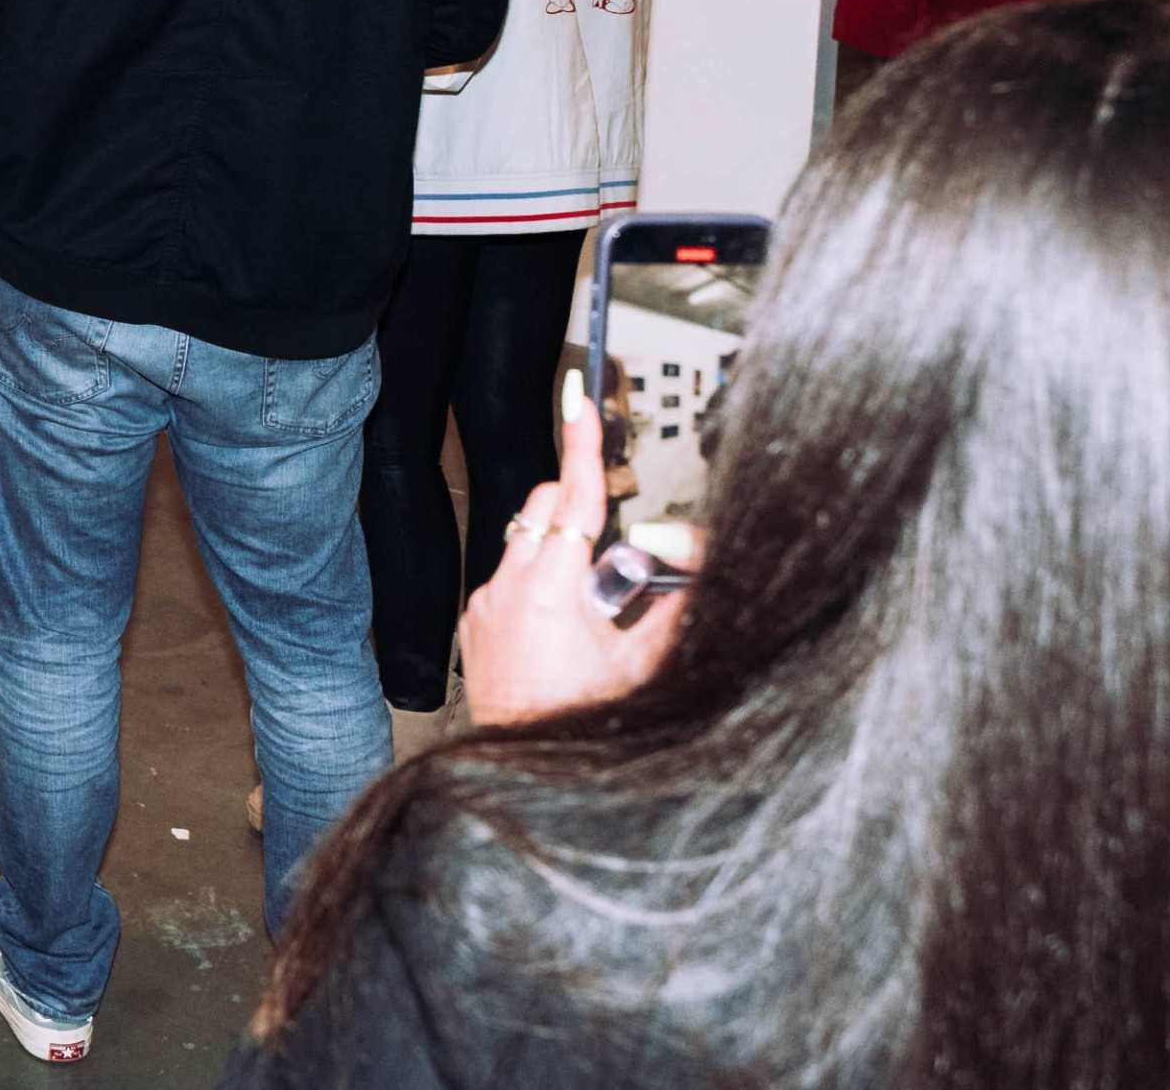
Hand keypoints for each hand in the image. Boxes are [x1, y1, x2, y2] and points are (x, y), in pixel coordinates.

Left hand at [462, 371, 685, 726]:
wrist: (524, 770)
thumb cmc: (585, 724)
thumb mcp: (647, 666)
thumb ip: (676, 610)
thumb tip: (693, 568)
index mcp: (549, 590)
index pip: (572, 498)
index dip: (583, 445)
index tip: (581, 399)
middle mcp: (506, 589)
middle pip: (545, 511)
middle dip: (581, 515)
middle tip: (617, 563)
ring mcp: (485, 606)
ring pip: (527, 548)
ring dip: (562, 559)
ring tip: (592, 615)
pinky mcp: (475, 624)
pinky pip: (508, 583)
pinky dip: (538, 589)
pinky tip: (563, 635)